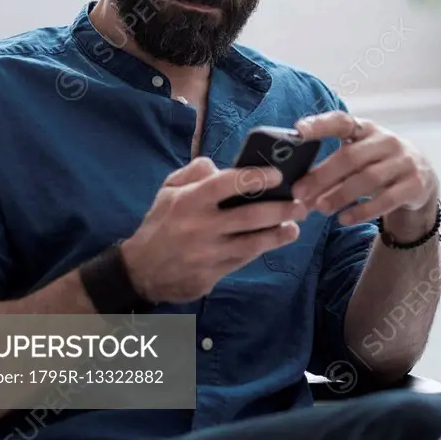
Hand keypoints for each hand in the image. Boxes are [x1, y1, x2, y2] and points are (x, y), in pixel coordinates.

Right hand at [120, 157, 307, 303]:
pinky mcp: (211, 275)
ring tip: (294, 227)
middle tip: (300, 204)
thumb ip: (194, 172)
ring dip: (277, 235)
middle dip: (279, 210)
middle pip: (248, 217)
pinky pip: (242, 260)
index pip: (226, 184)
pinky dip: (261, 250)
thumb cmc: (160, 224)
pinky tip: (276, 241)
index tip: (278, 175)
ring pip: (250, 244)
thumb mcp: (168, 191)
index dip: (255, 178)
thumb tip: (219, 164)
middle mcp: (200, 227)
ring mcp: (206, 254)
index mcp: (189, 201)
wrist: (140, 271)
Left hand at [291, 112, 438, 230]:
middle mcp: (386, 141)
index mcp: (366, 129)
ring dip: (340, 195)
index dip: (320, 125)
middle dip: (322, 176)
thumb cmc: (377, 166)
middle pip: (350, 157)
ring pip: (367, 179)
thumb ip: (330, 171)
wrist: (421, 180)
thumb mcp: (358, 160)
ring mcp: (403, 162)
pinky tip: (344, 219)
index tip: (298, 130)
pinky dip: (363, 211)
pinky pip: (386, 199)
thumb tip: (298, 192)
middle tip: (299, 192)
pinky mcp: (415, 184)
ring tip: (321, 209)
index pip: (342, 122)